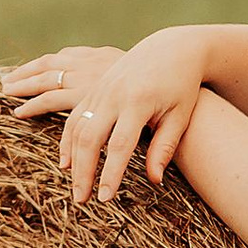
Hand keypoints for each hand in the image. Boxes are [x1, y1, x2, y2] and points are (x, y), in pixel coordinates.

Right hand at [2, 28, 211, 202]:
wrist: (172, 48)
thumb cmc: (181, 85)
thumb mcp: (179, 115)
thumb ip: (164, 147)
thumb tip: (154, 180)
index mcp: (138, 101)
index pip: (119, 145)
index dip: (110, 173)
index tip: (105, 198)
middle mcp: (114, 94)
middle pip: (90, 138)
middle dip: (83, 172)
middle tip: (82, 200)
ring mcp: (100, 89)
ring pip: (75, 127)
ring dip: (70, 158)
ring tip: (74, 186)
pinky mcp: (94, 88)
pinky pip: (73, 115)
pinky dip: (66, 139)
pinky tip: (66, 161)